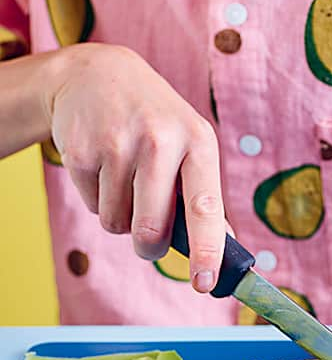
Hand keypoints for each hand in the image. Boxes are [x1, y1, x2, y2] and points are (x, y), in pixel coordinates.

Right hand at [45, 43, 223, 292]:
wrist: (99, 75)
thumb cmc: (156, 122)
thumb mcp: (190, 145)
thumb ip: (205, 197)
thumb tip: (224, 250)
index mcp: (198, 141)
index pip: (205, 207)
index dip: (207, 251)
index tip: (205, 285)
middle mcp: (160, 139)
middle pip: (151, 230)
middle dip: (149, 247)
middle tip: (149, 241)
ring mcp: (116, 143)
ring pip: (116, 225)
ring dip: (121, 218)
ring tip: (125, 179)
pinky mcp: (79, 150)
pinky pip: (92, 207)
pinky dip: (98, 200)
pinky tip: (104, 165)